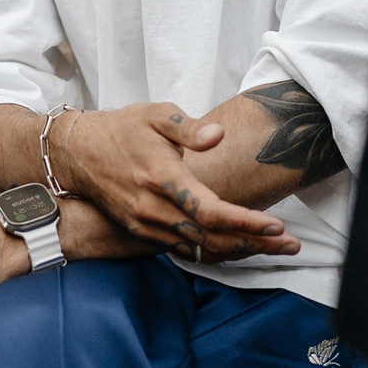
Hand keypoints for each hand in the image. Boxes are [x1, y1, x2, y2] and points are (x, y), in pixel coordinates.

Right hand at [56, 102, 291, 255]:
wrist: (77, 153)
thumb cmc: (120, 129)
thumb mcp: (154, 114)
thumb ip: (188, 127)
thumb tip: (217, 135)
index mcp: (161, 178)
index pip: (209, 211)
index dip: (245, 222)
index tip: (275, 225)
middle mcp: (152, 208)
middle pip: (210, 238)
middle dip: (254, 243)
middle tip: (289, 244)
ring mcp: (146, 225)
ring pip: (199, 250)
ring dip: (238, 251)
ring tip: (274, 249)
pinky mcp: (143, 232)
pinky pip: (184, 251)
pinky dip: (213, 252)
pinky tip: (237, 248)